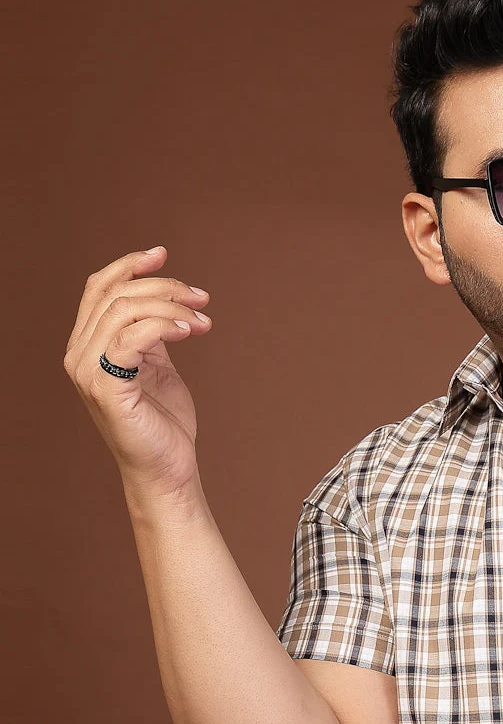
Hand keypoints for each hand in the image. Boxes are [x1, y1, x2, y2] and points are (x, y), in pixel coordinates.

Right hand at [63, 245, 213, 501]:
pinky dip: (163, 324)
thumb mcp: (158, 366)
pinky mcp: (107, 387)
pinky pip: (132, 336)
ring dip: (170, 306)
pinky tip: (188, 330)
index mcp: (88, 346)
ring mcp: (88, 372)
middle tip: (202, 298)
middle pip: (115, 293)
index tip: (163, 254)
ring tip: (202, 320)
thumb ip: (151, 333)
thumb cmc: (164, 423)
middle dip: (164, 287)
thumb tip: (164, 298)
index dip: (128, 265)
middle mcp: (79, 355)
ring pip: (124, 309)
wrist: (168, 469)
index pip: (98, 289)